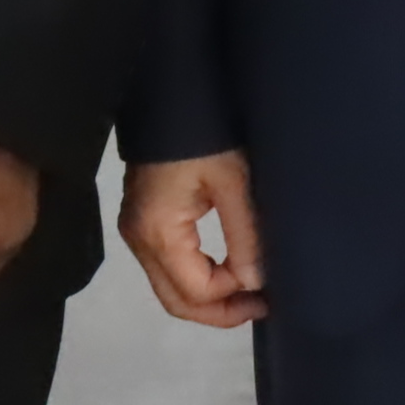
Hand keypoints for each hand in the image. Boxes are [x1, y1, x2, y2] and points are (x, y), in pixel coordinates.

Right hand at [117, 149, 267, 328]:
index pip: (195, 291)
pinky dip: (197, 278)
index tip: (268, 286)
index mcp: (158, 233)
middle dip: (219, 312)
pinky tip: (228, 269)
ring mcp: (136, 232)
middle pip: (176, 301)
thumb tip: (256, 282)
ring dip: (209, 297)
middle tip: (261, 306)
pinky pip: (168, 267)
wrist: (169, 92)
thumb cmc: (204, 135)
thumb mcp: (234, 182)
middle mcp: (139, 241)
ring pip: (170, 288)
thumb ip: (244, 235)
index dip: (233, 297)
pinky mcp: (142, 221)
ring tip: (250, 291)